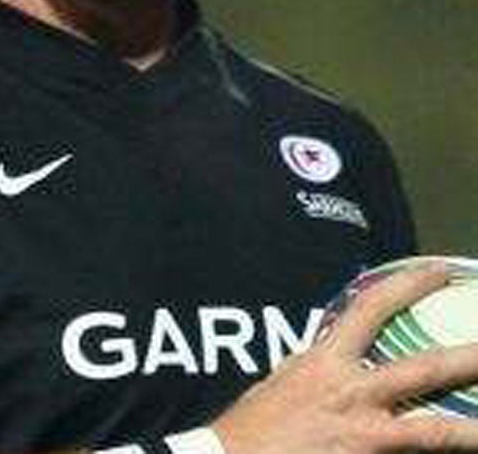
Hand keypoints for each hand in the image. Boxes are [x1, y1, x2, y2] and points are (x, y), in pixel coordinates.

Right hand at [211, 263, 477, 453]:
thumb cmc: (252, 426)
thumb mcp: (282, 379)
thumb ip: (313, 364)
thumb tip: (330, 349)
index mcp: (325, 360)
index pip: (373, 308)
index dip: (410, 285)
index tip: (441, 272)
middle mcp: (351, 393)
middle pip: (423, 368)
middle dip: (466, 354)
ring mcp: (363, 433)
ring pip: (433, 429)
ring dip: (472, 428)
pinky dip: (439, 452)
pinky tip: (464, 448)